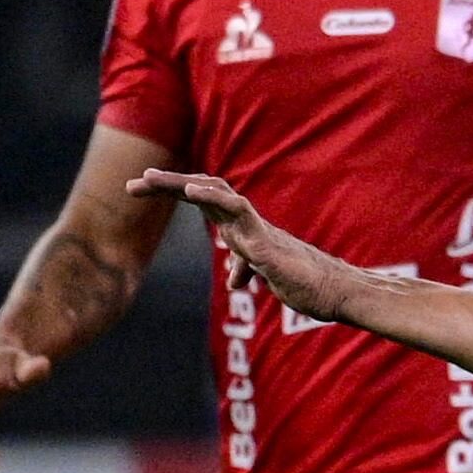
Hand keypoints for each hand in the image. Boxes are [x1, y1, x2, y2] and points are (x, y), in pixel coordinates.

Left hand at [128, 169, 356, 323]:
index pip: (205, 203)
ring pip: (218, 195)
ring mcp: (257, 230)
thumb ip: (249, 269)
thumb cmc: (308, 285)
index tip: (140, 190)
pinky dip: (216, 198)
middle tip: (133, 184)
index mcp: (245, 231)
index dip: (175, 192)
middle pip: (204, 192)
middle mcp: (248, 225)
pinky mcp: (266, 243)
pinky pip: (239, 213)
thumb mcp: (269, 277)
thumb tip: (234, 280)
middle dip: (168, 185)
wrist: (338, 294)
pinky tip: (193, 191)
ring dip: (183, 185)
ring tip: (152, 179)